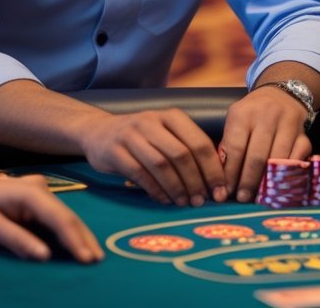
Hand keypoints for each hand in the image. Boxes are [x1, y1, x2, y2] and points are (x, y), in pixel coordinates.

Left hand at [0, 164, 102, 262]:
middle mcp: (42, 189)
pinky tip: (78, 241)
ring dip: (79, 234)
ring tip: (93, 253)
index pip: (59, 219)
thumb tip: (45, 256)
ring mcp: (42, 191)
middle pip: (68, 216)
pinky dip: (68, 229)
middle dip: (84, 238)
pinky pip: (58, 215)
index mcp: (31, 193)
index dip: (74, 239)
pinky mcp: (40, 197)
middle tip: (97, 259)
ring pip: (66, 215)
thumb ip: (16, 239)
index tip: (86, 258)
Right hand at [76, 109, 225, 206]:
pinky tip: (165, 200)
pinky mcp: (114, 150)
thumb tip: (217, 180)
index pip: (199, 142)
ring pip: (161, 164)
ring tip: (185, 203)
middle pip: (181, 154)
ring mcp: (131, 134)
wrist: (98, 132)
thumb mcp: (165, 133)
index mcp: (172, 116)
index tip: (221, 190)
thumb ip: (187, 149)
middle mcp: (152, 121)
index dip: (213, 169)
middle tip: (202, 201)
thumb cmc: (141, 138)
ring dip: (177, 187)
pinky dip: (155, 189)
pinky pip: (139, 173)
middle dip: (196, 181)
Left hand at [218, 88, 311, 202]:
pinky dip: (288, 173)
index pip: (236, 148)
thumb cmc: (252, 113)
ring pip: (278, 159)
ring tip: (259, 195)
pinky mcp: (304, 133)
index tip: (226, 191)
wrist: (281, 93)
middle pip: (257, 156)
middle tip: (242, 198)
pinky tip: (279, 184)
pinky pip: (297, 158)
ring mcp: (288, 124)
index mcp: (244, 114)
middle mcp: (267, 116)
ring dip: (268, 181)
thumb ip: (228, 146)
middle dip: (248, 181)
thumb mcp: (235, 121)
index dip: (231, 173)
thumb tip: (221, 179)